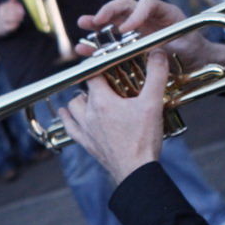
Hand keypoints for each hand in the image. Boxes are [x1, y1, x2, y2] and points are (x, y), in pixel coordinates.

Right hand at [0, 0, 25, 34]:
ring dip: (19, 18)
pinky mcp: (5, 28)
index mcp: (1, 7)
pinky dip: (16, 25)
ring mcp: (2, 21)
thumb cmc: (5, 15)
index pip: (12, 5)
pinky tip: (17, 24)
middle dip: (20, 13)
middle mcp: (1, 14)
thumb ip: (11, 0)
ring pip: (13, 18)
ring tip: (21, 19)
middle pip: (13, 11)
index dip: (19, 6)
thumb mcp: (7, 7)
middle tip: (23, 14)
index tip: (22, 9)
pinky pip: (13, 26)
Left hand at [58, 50, 167, 183]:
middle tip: (108, 84)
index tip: (108, 64)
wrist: (135, 171)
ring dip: (79, 100)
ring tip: (89, 96)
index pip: (94, 75)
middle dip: (94, 85)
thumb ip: (156, 75)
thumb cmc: (142, 140)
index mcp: (102, 101)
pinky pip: (70, 128)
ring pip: (73, 107)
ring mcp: (85, 130)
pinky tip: (66, 115)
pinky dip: (67, 119)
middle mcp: (88, 114)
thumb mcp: (153, 103)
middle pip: (84, 91)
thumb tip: (157, 53)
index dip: (101, 67)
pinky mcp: (86, 144)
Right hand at [75, 0, 217, 71]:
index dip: (135, 14)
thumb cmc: (196, 50)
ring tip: (83, 24)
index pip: (147, 4)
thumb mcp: (188, 46)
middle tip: (97, 20)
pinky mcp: (131, 42)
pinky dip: (98, 44)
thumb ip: (171, 43)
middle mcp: (149, 17)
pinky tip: (85, 48)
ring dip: (97, 22)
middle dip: (109, 11)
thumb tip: (153, 47)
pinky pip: (112, 40)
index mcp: (165, 12)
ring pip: (114, 19)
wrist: (198, 61)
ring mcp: (138, 28)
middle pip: (126, 5)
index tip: (126, 29)